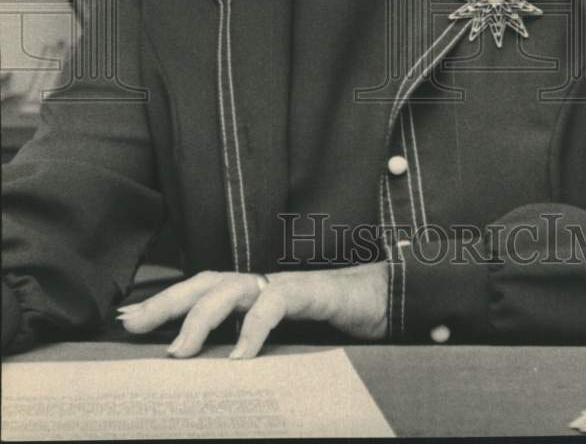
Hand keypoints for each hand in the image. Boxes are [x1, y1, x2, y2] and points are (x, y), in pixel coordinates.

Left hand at [118, 262, 388, 358]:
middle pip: (205, 282)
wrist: (387, 299)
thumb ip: (252, 343)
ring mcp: (286, 284)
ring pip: (232, 288)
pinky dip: (254, 329)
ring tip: (179, 351)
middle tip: (132, 324)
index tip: (129, 319)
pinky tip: (239, 357)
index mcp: (253, 292)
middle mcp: (263, 283)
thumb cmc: (335, 322)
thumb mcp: (285, 339)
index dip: (166, 301)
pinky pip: (276, 304)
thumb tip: (216, 372)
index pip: (201, 290)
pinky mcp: (312, 291)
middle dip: (167, 302)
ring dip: (201, 317)